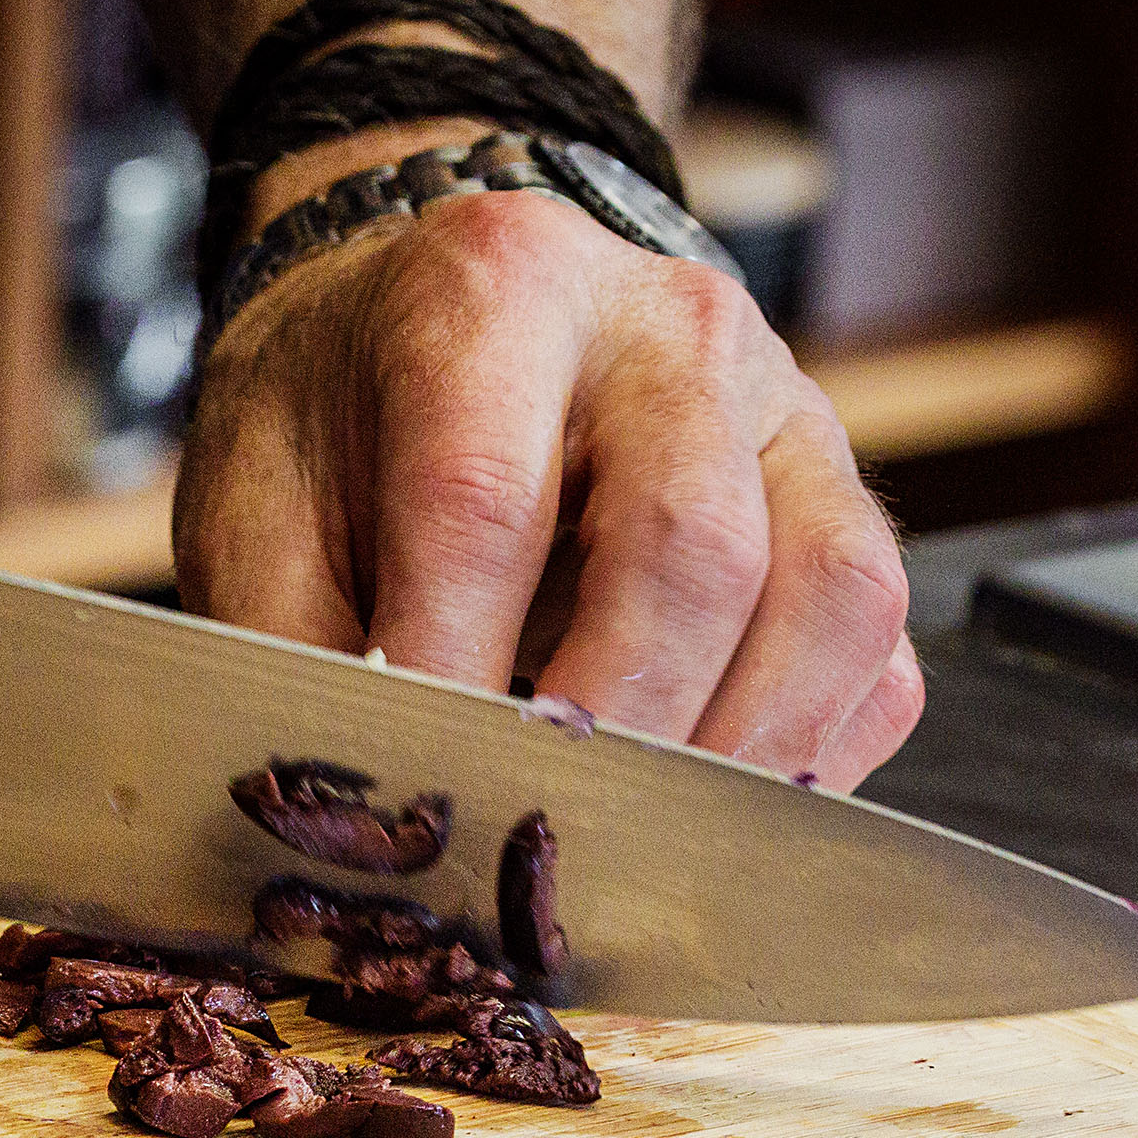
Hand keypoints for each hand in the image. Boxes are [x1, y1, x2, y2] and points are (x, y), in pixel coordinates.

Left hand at [174, 174, 920, 789]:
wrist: (439, 321)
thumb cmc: (348, 422)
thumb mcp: (260, 503)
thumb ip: (286, 648)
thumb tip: (339, 816)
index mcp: (498, 292)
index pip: (487, 501)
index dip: (452, 668)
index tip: (422, 786)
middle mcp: (671, 332)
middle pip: (694, 548)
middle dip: (613, 730)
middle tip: (540, 836)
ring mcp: (787, 411)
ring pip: (830, 597)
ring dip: (735, 757)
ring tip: (637, 845)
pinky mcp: (849, 502)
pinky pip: (877, 656)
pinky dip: (804, 762)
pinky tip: (705, 815)